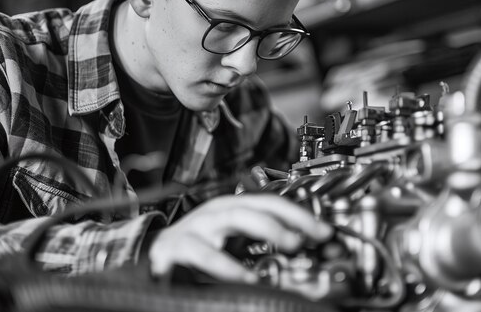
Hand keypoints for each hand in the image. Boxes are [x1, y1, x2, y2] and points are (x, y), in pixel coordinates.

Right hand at [148, 193, 332, 282]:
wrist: (154, 259)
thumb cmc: (198, 252)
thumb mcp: (235, 248)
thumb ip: (265, 250)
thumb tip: (304, 256)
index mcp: (232, 210)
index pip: (271, 203)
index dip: (301, 215)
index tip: (326, 231)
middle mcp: (216, 213)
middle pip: (257, 204)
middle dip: (289, 217)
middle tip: (312, 235)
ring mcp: (197, 227)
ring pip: (233, 217)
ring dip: (266, 228)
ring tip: (291, 243)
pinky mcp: (177, 247)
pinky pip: (203, 252)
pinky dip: (227, 265)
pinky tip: (246, 277)